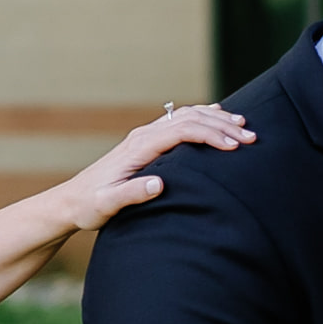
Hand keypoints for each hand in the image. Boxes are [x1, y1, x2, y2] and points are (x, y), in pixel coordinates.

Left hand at [42, 104, 255, 236]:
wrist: (71, 201)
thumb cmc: (89, 207)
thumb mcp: (106, 205)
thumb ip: (131, 194)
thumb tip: (160, 184)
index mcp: (138, 147)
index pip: (183, 130)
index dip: (211, 135)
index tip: (236, 146)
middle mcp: (143, 136)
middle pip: (190, 118)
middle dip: (222, 125)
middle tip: (251, 137)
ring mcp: (144, 136)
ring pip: (186, 116)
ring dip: (216, 119)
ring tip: (243, 126)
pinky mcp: (146, 142)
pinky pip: (179, 122)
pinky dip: (202, 118)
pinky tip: (217, 118)